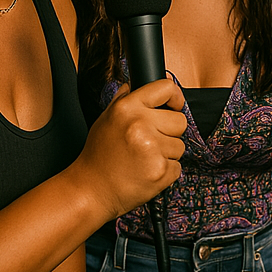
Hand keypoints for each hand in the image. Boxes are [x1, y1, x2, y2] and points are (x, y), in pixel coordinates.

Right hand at [72, 79, 186, 220]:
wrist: (91, 190)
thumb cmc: (98, 155)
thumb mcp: (106, 118)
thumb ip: (125, 97)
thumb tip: (143, 81)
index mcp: (127, 108)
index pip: (166, 88)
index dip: (174, 97)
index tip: (174, 104)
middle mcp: (140, 125)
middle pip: (180, 120)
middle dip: (169, 131)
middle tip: (150, 140)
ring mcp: (152, 149)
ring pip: (180, 145)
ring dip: (167, 153)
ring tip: (144, 158)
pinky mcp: (160, 172)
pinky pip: (177, 166)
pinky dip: (166, 171)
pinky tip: (147, 171)